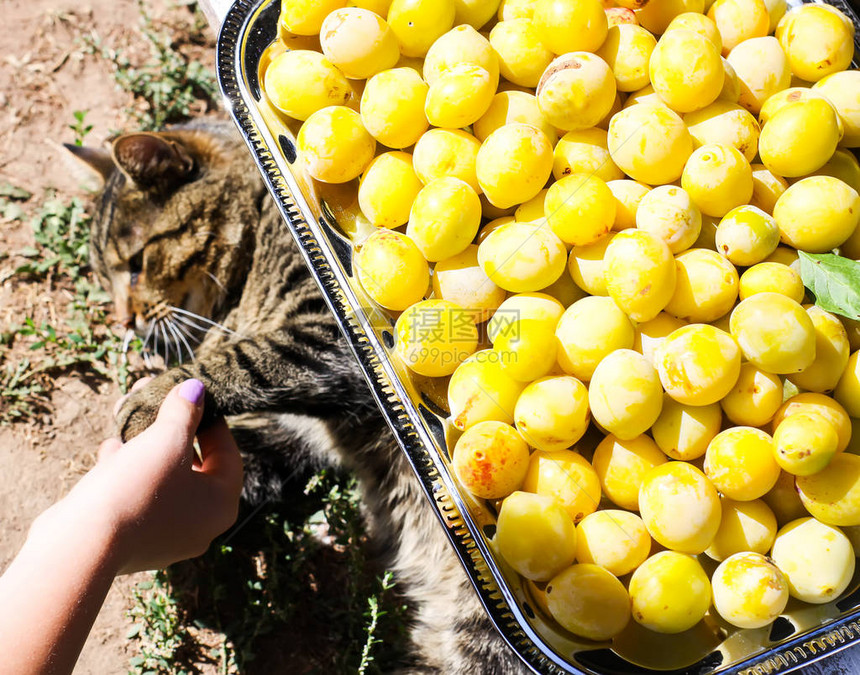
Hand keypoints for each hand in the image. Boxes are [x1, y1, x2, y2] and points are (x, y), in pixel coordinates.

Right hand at [35, 378, 243, 573]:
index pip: (228, 456)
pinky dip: (128, 471)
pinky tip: (111, 449)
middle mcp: (200, 527)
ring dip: (146, 446)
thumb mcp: (167, 438)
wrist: (82, 543)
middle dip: (172, 430)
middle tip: (160, 404)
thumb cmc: (137, 486)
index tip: (197, 401)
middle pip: (193, 466)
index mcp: (221, 506)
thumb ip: (185, 411)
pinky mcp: (132, 541)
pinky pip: (138, 496)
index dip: (213, 423)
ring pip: (162, 478)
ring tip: (130, 418)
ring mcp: (165, 537)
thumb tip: (195, 388)